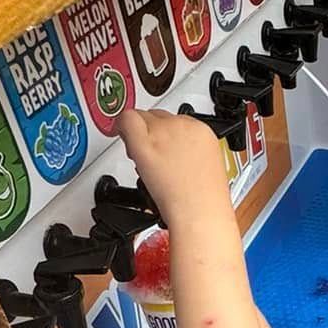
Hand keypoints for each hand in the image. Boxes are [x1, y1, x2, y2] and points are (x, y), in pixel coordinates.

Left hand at [114, 108, 230, 219]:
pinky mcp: (144, 141)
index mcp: (202, 131)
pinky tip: (126, 145)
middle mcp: (183, 125)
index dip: (164, 132)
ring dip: (138, 134)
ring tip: (145, 159)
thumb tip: (173, 151)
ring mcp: (163, 132)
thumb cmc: (202, 200)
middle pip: (157, 116)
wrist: (199, 212)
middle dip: (150, 132)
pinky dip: (122, 129)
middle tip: (151, 155)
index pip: (175, 119)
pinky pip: (126, 120)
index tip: (161, 145)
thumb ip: (189, 152)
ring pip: (141, 116)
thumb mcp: (205, 167)